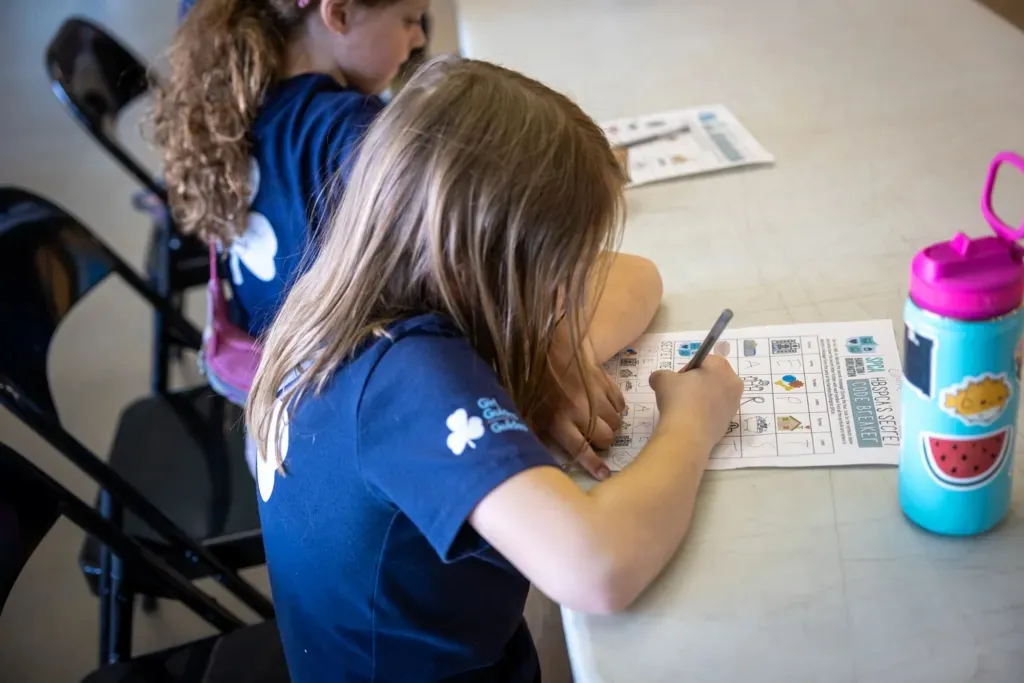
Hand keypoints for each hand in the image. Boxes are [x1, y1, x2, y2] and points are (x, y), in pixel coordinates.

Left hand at [537, 352, 624, 480]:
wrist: (549, 346)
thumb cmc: (536, 382)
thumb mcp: (530, 411)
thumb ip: (537, 434)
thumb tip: (539, 459)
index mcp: (559, 420)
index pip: (581, 449)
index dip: (594, 465)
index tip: (605, 473)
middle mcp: (580, 411)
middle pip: (605, 438)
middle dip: (604, 443)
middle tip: (598, 440)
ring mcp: (596, 396)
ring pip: (616, 422)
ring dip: (611, 426)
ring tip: (602, 422)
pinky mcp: (606, 382)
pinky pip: (620, 404)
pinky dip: (617, 408)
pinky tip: (607, 406)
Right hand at [648, 356, 741, 448]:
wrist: (688, 435)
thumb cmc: (678, 399)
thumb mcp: (662, 379)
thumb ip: (661, 375)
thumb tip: (659, 380)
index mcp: (720, 366)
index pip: (703, 360)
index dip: (687, 370)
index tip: (677, 381)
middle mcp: (732, 382)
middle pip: (712, 377)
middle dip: (698, 383)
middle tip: (681, 393)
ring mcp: (734, 403)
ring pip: (715, 395)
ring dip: (702, 398)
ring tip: (685, 409)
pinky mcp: (730, 421)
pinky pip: (715, 411)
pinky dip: (705, 413)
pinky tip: (691, 420)